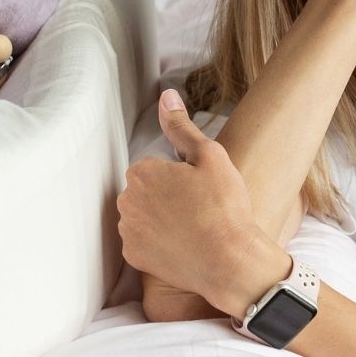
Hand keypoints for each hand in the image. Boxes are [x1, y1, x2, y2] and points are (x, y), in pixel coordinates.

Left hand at [118, 92, 290, 319]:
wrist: (229, 262)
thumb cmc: (223, 206)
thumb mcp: (209, 156)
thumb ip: (180, 125)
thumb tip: (166, 95)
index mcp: (141, 171)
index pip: (154, 167)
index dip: (179, 176)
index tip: (198, 188)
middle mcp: (126, 200)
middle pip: (145, 191)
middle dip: (165, 196)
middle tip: (198, 207)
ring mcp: (128, 230)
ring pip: (143, 216)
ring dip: (160, 218)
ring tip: (191, 227)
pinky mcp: (134, 256)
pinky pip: (143, 243)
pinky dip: (158, 243)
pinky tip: (182, 245)